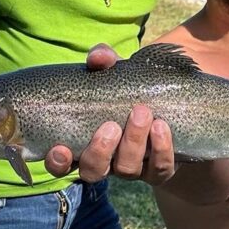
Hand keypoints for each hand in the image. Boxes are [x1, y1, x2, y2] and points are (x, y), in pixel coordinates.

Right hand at [45, 45, 176, 185]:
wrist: (170, 100)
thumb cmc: (129, 88)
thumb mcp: (115, 72)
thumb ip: (103, 61)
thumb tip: (97, 57)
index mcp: (85, 143)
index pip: (62, 164)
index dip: (57, 163)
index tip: (60, 148)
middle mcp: (106, 161)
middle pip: (93, 170)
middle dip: (100, 151)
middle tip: (111, 125)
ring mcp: (133, 168)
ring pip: (127, 168)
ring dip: (133, 142)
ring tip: (142, 113)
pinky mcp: (160, 168)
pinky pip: (159, 168)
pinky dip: (161, 149)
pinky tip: (161, 127)